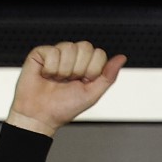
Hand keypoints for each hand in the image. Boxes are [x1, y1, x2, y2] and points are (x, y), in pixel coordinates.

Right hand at [6, 41, 126, 135]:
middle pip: (86, 46)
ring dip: (64, 70)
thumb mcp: (92, 94)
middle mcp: (72, 57)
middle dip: (79, 69)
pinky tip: (45, 75)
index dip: (92, 70)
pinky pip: (52, 51)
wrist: (40, 116)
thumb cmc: (64, 107)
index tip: (83, 83)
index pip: (99, 53)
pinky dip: (50, 68)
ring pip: (69, 47)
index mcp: (86, 65)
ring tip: (56, 80)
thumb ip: (108, 76)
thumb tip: (122, 57)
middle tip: (68, 81)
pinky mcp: (40, 53)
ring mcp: (56, 53)